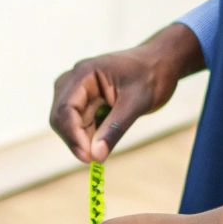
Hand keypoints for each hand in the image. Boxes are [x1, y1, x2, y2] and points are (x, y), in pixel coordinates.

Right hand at [50, 24, 202, 162]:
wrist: (161, 63)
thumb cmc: (151, 76)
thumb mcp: (136, 104)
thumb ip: (114, 129)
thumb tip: (96, 156)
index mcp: (84, 74)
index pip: (66, 109)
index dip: (72, 136)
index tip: (88, 158)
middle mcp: (75, 80)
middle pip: (62, 117)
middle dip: (76, 139)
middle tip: (95, 160)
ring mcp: (78, 90)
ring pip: (69, 123)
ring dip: (83, 139)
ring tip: (104, 148)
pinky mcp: (86, 100)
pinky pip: (80, 123)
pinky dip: (90, 135)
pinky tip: (104, 139)